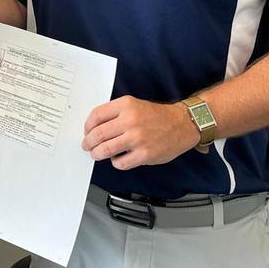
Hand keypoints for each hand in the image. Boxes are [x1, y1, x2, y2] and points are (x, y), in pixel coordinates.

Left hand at [81, 96, 198, 169]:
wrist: (182, 124)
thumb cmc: (156, 116)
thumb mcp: (134, 104)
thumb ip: (115, 113)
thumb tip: (93, 127)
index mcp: (126, 105)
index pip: (96, 116)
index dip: (87, 126)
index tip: (87, 132)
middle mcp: (131, 120)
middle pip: (98, 134)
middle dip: (88, 143)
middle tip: (87, 146)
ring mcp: (137, 138)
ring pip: (105, 150)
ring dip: (97, 153)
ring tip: (97, 154)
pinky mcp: (144, 154)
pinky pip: (120, 163)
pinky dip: (115, 162)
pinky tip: (118, 158)